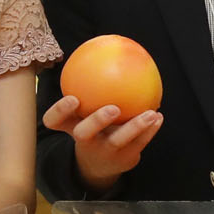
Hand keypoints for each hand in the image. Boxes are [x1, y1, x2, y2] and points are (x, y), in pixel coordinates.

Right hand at [42, 94, 162, 190]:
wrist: (101, 164)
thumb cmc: (92, 126)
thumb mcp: (83, 111)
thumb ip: (87, 88)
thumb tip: (102, 50)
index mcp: (71, 127)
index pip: (54, 121)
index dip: (60, 111)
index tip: (72, 98)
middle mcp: (84, 141)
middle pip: (84, 133)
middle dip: (97, 121)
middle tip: (113, 108)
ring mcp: (104, 152)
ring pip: (118, 140)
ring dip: (135, 127)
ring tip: (151, 113)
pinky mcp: (123, 159)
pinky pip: (139, 143)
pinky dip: (150, 130)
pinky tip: (158, 116)